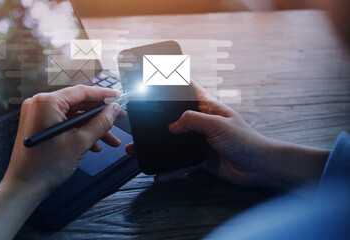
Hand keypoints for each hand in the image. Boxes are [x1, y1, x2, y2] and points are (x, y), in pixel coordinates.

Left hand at [0, 85, 125, 239]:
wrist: (25, 186)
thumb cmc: (45, 166)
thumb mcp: (80, 142)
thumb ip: (100, 123)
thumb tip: (113, 110)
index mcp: (46, 102)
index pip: (81, 92)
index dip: (103, 94)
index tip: (119, 97)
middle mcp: (39, 105)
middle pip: (78, 104)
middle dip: (100, 115)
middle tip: (119, 118)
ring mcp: (37, 116)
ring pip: (72, 116)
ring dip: (92, 127)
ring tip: (110, 140)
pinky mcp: (38, 127)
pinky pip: (63, 124)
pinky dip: (78, 132)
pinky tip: (94, 145)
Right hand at [125, 82, 329, 187]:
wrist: (259, 168)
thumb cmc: (247, 141)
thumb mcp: (217, 125)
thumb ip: (192, 120)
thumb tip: (171, 125)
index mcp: (208, 107)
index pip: (189, 89)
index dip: (175, 82)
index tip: (158, 77)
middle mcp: (202, 123)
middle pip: (175, 118)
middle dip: (157, 120)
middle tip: (139, 120)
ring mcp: (200, 141)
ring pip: (174, 142)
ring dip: (159, 147)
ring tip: (140, 149)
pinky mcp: (200, 159)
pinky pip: (181, 163)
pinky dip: (170, 169)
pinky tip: (160, 173)